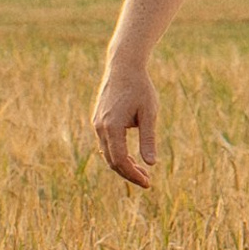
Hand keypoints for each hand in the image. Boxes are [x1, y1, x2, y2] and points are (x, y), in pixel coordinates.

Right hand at [91, 59, 158, 188]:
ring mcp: (97, 124)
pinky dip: (117, 153)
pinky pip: (106, 143)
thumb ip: (148, 138)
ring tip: (142, 170)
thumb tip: (151, 163)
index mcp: (112, 127)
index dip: (133, 175)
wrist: (123, 66)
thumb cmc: (140, 88)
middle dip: (129, 173)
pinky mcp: (98, 120)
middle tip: (147, 180)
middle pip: (112, 161)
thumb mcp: (149, 113)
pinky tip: (132, 157)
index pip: (120, 161)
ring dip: (123, 164)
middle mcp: (100, 127)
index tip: (147, 183)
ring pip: (107, 153)